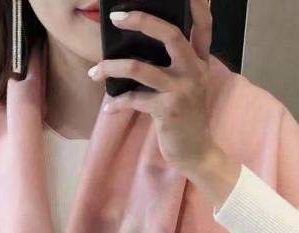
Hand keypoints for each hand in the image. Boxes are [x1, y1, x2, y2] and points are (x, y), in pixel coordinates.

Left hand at [87, 0, 220, 175]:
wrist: (196, 152)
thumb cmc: (186, 117)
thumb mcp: (189, 87)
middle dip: (141, 21)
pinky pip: (134, 99)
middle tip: (116, 17)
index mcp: (199, 62)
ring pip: (140, 68)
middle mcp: (194, 72)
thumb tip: (139, 46)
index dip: (197, 6)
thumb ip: (175, 64)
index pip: (204, 26)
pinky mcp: (168, 110)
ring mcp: (182, 90)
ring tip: (94, 72)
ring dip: (111, 68)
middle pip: (170, 34)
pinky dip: (117, 103)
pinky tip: (109, 107)